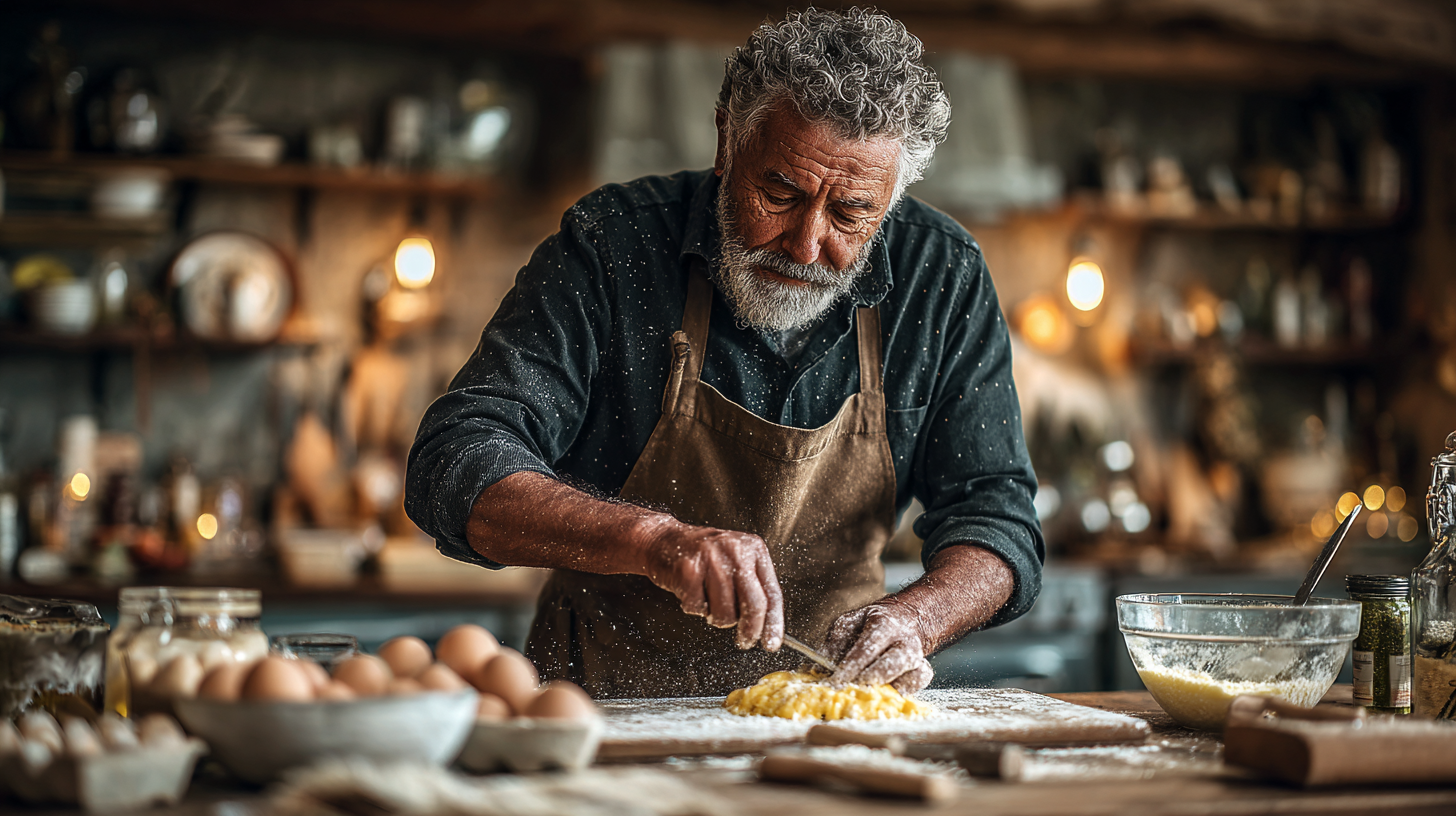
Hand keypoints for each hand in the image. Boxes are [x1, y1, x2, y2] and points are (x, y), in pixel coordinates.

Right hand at [638, 519, 784, 650]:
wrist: (663, 538)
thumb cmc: (702, 555)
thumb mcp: (736, 560)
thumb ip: (752, 586)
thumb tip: (765, 624)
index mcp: (753, 549)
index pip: (772, 593)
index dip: (773, 622)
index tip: (772, 643)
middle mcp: (735, 551)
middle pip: (754, 604)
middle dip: (750, 630)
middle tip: (745, 641)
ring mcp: (711, 559)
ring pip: (725, 612)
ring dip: (716, 617)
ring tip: (709, 601)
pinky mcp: (688, 569)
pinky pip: (698, 608)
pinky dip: (694, 608)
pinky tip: (691, 591)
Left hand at [824, 602, 932, 693]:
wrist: (902, 620)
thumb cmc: (869, 625)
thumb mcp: (848, 624)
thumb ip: (834, 644)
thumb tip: (820, 670)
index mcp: (884, 625)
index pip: (867, 648)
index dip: (851, 667)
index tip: (835, 682)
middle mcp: (905, 641)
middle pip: (892, 664)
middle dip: (870, 680)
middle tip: (851, 690)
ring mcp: (918, 658)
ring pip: (912, 678)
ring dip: (888, 690)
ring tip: (867, 696)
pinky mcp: (923, 673)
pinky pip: (915, 688)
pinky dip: (900, 694)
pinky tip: (882, 695)